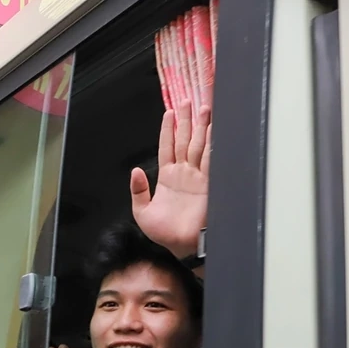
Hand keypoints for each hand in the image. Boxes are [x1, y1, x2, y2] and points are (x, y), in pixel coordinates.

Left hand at [130, 102, 210, 258]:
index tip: (170, 112)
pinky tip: (213, 130)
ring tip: (203, 108)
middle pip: (185, 140)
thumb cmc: (165, 233)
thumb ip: (138, 191)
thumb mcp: (142, 212)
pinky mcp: (209, 183)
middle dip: (187, 120)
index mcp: (168, 177)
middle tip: (188, 101)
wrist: (182, 246)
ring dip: (201, 127)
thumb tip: (135, 172)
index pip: (168, 147)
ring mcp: (197, 177)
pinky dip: (212, 144)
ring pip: (198, 145)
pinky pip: (211, 159)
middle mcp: (184, 174)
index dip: (168, 130)